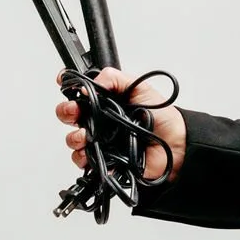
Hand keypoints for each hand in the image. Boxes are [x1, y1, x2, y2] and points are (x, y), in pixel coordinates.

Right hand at [55, 66, 186, 182]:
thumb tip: (92, 82)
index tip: (63, 84)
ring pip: (73, 139)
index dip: (68, 88)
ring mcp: (100, 140)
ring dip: (74, 137)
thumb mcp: (139, 88)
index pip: (78, 92)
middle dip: (65, 111)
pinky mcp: (104, 160)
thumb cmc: (161, 115)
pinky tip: (92, 153)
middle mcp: (99, 120)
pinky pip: (84, 161)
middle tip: (74, 111)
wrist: (175, 143)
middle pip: (69, 115)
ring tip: (85, 136)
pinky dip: (83, 158)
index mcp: (104, 101)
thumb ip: (115, 78)